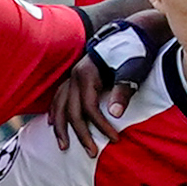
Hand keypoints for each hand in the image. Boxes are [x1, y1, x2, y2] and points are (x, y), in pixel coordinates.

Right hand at [47, 21, 156, 154]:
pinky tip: (52, 124)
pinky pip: (58, 98)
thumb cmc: (134, 51)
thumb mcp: (132, 69)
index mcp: (88, 73)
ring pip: (60, 106)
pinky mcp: (74, 78)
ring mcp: (72, 77)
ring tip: (64, 146)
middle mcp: (75, 76)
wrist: (131, 31)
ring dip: (61, 128)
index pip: (90, 108)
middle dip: (81, 134)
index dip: (101, 126)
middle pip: (72, 111)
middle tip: (91, 154)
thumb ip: (122, 90)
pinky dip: (55, 112)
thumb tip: (114, 114)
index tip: (115, 140)